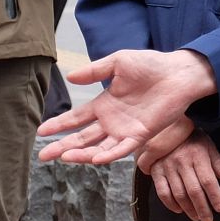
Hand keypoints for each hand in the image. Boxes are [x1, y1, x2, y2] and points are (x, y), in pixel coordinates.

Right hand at [37, 49, 217, 164]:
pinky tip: (95, 158)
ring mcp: (125, 130)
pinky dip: (109, 155)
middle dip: (62, 146)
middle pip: (82, 137)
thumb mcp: (118, 62)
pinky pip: (122, 149)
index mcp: (104, 103)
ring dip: (81, 153)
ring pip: (98, 147)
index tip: (41, 132)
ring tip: (63, 157)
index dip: (59, 125)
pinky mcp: (141, 135)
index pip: (76, 118)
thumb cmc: (150, 65)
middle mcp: (111, 120)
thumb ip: (95, 70)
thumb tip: (70, 77)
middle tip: (43, 156)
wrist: (178, 73)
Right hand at [148, 131, 219, 220]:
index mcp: (198, 154)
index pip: (208, 180)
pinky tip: (180, 210)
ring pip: (179, 194)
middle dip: (202, 208)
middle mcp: (182, 161)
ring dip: (188, 209)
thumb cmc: (191, 139)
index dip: (215, 196)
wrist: (165, 130)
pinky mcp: (156, 171)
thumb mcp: (207, 144)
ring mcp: (167, 166)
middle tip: (208, 220)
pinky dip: (171, 204)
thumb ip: (218, 162)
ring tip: (197, 217)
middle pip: (194, 191)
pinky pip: (163, 192)